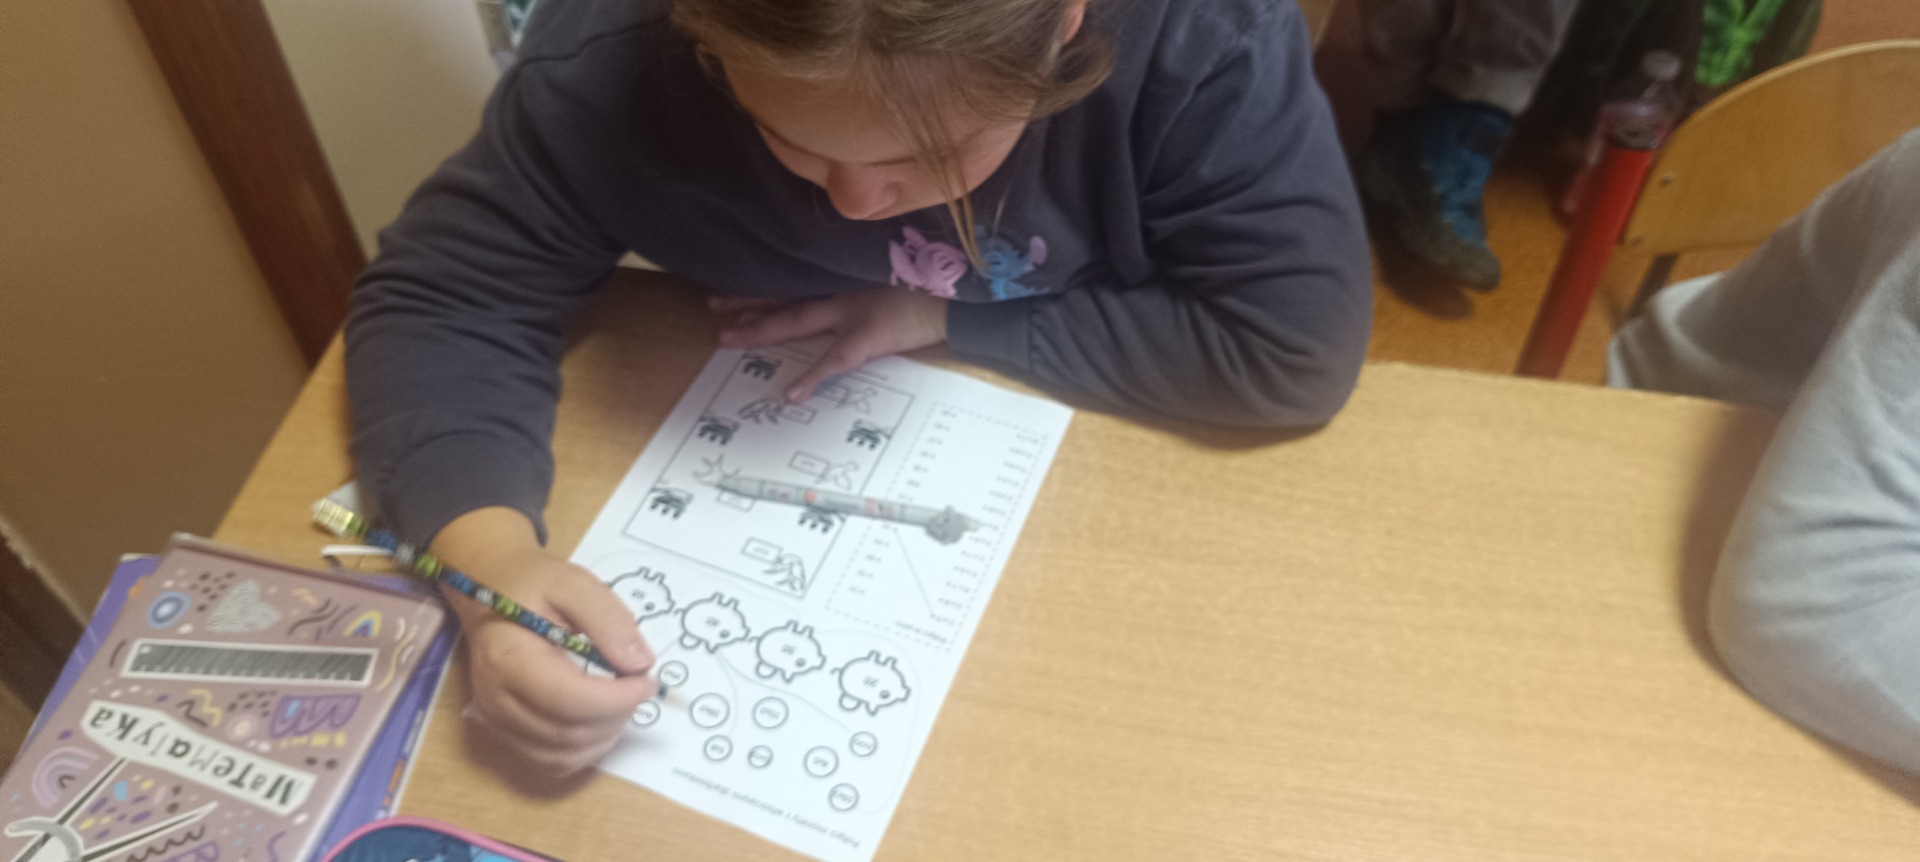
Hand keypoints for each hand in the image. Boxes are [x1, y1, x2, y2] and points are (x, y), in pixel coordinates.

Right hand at [430, 508, 656, 774]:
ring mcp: (496, 720)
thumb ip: (609, 620)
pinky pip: (549, 762)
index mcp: (509, 659)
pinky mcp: (503, 731)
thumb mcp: (574, 584)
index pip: (568, 700)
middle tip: (637, 686)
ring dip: (603, 736)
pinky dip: (582, 750)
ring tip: (619, 701)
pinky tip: (598, 720)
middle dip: (615, 716)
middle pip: (566, 734)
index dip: (616, 699)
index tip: (646, 680)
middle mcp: (496, 698)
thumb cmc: (532, 584)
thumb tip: (640, 664)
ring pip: (560, 756)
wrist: (490, 591)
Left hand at [711, 290, 947, 401]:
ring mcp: (854, 312)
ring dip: (761, 328)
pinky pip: (836, 360)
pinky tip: (791, 393)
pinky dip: (813, 376)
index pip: (793, 276)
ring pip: (798, 319)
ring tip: (727, 337)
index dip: (760, 283)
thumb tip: (837, 287)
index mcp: (843, 273)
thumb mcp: (892, 271)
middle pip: (785, 294)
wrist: (963, 291)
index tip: (728, 285)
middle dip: (746, 302)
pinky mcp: (871, 337)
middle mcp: (841, 287)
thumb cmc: (932, 283)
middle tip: (710, 307)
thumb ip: (861, 276)